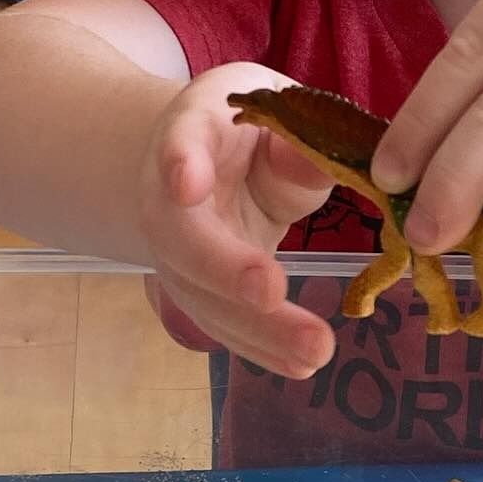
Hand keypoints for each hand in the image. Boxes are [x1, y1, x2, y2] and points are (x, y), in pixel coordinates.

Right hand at [139, 62, 337, 376]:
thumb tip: (313, 159)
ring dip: (257, 328)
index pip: (179, 141)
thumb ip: (293, 142)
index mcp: (190, 132)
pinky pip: (226, 323)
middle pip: (185, 239)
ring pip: (204, 296)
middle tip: (270, 290)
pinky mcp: (199, 292)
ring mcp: (178, 253)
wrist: (200, 163)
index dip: (180, 161)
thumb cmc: (247, 134)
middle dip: (225, 268)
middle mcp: (168, 199)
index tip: (188, 184)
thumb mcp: (275, 116)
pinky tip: (303, 365)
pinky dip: (263, 348)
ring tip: (314, 350)